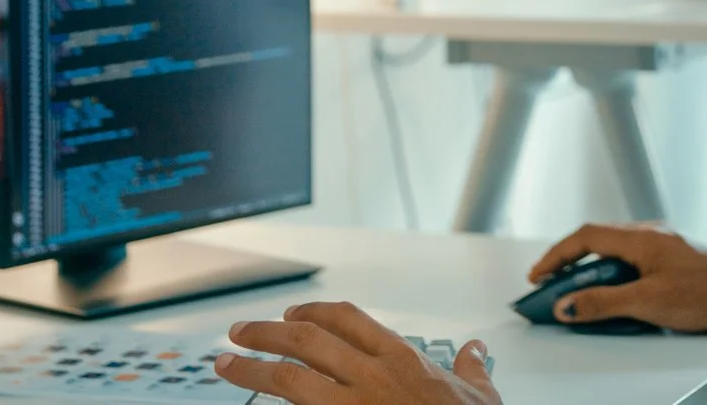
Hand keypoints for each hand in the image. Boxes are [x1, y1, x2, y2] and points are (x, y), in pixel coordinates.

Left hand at [215, 302, 499, 404]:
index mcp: (402, 359)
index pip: (347, 320)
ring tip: (226, 364)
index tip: (293, 313)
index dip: (313, 312)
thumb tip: (475, 351)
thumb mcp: (479, 395)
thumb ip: (472, 369)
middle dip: (267, 332)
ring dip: (251, 368)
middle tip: (240, 332)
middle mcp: (372, 377)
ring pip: (289, 378)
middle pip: (306, 339)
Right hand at [528, 222, 706, 333]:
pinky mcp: (674, 257)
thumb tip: (567, 305)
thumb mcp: (647, 302)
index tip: (539, 275)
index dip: (557, 255)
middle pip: (598, 240)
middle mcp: (651, 234)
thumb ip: (603, 303)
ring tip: (578, 293)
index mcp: (641, 237)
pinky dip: (613, 273)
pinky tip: (615, 292)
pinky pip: (632, 259)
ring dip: (592, 269)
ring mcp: (664, 244)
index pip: (586, 237)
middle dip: (570, 262)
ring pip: (616, 250)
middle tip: (551, 285)